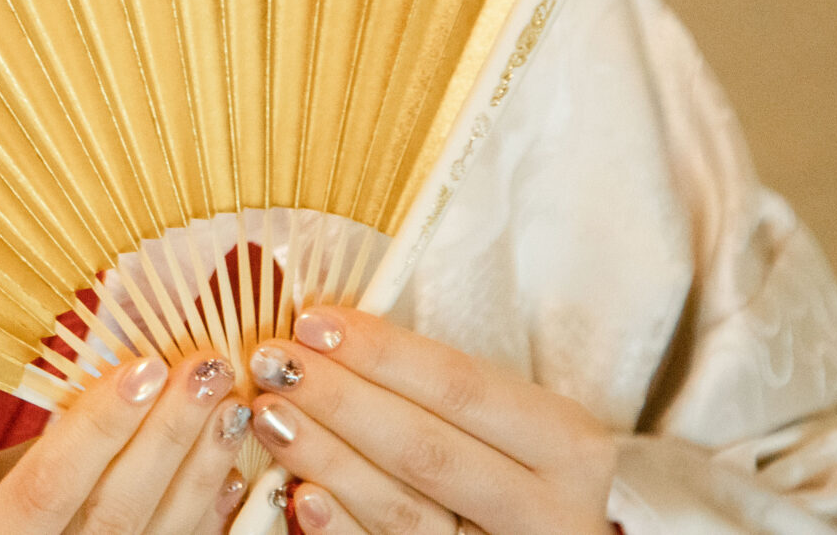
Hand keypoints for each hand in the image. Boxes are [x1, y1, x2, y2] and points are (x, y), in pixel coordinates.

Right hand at [0, 355, 253, 534]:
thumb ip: (14, 480)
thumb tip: (90, 415)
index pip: (41, 492)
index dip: (96, 430)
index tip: (144, 364)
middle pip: (114, 520)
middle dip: (168, 440)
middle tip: (206, 368)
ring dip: (200, 478)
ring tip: (228, 410)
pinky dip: (205, 526)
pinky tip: (228, 482)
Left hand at [245, 308, 618, 534]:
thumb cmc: (506, 465)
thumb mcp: (495, 421)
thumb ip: (425, 382)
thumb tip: (322, 329)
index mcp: (565, 444)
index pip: (462, 386)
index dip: (382, 353)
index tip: (312, 322)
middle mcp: (548, 510)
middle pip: (428, 450)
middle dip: (341, 401)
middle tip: (274, 364)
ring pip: (405, 511)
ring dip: (326, 459)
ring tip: (271, 415)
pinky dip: (341, 526)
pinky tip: (300, 494)